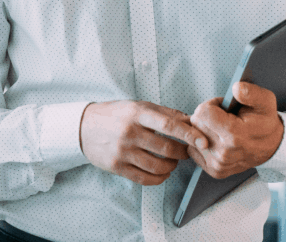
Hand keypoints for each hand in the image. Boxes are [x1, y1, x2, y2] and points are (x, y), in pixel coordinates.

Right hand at [79, 100, 208, 185]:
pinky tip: (161, 172)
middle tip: (185, 152)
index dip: (189, 134)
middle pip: (166, 149)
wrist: (82, 127)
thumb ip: (165, 113)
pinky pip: (145, 179)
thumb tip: (191, 121)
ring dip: (171, 167)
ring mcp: (122, 151)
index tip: (203, 142)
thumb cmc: (114, 114)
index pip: (168, 125)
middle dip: (182, 153)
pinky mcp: (117, 166)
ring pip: (158, 167)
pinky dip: (159, 178)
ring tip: (171, 162)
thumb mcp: (137, 106)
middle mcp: (129, 132)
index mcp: (136, 114)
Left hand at [187, 82, 283, 178]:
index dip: (212, 105)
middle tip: (224, 118)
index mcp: (234, 135)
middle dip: (207, 117)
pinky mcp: (215, 171)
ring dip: (204, 130)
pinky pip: (194, 150)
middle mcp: (224, 153)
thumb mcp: (265, 101)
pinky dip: (202, 143)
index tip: (224, 107)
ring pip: (193, 137)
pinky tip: (218, 140)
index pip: (202, 112)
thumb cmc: (265, 121)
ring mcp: (219, 164)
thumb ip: (251, 92)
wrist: (272, 146)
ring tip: (222, 129)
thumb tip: (236, 88)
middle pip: (196, 124)